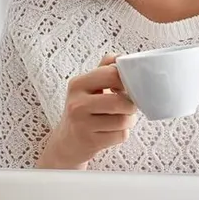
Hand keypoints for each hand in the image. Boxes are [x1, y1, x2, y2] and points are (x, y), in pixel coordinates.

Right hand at [36, 54, 138, 168]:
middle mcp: (77, 103)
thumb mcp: (87, 86)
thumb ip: (104, 69)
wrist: (67, 142)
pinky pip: (120, 136)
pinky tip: (112, 132)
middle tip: (128, 105)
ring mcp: (82, 124)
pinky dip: (122, 134)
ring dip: (128, 121)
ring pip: (123, 120)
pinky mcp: (90, 142)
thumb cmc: (83, 110)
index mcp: (77, 84)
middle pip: (120, 101)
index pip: (112, 74)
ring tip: (120, 119)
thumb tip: (121, 56)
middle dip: (131, 105)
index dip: (127, 80)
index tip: (127, 87)